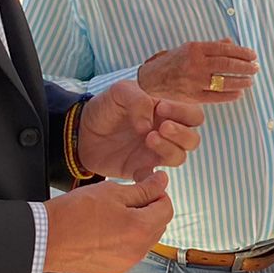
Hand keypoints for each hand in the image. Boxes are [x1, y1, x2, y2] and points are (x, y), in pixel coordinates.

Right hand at [41, 176, 173, 272]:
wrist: (44, 239)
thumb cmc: (73, 214)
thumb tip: (162, 182)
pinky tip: (108, 228)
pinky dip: (127, 238)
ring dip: (139, 223)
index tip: (146, 185)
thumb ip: (142, 189)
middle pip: (159, 225)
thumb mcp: (112, 192)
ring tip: (115, 212)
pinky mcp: (113, 269)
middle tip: (130, 196)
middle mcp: (137, 251)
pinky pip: (131, 251)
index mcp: (140, 229)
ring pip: (146, 239)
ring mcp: (126, 263)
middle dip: (150, 208)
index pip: (167, 208)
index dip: (158, 193)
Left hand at [78, 81, 203, 180]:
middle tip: (160, 127)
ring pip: (180, 157)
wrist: (80, 132)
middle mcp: (166, 133)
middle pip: (192, 139)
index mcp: (166, 112)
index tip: (161, 108)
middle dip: (181, 134)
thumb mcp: (120, 92)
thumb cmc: (105, 108)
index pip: (193, 115)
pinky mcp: (142, 169)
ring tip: (148, 138)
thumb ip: (139, 100)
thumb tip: (150, 125)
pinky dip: (152, 176)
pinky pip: (156, 180)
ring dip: (169, 149)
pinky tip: (138, 168)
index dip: (183, 112)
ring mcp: (155, 152)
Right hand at [137, 41, 259, 104]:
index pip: (225, 49)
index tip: (253, 55)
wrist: (151, 79)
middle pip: (227, 65)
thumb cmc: (173, 62)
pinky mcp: (193, 96)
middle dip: (245, 67)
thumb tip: (231, 42)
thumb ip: (212, 47)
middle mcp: (195, 64)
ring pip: (224, 81)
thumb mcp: (190, 48)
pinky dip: (230, 95)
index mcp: (195, 49)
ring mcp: (194, 81)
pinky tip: (239, 93)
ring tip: (250, 81)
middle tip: (256, 68)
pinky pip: (216, 97)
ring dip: (241, 81)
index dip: (242, 52)